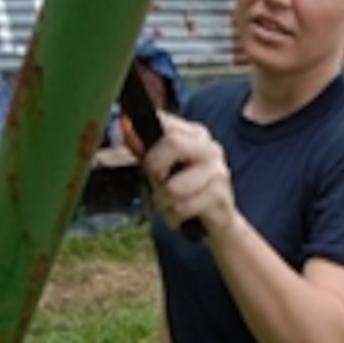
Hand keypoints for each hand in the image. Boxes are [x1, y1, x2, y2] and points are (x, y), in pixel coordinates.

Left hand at [144, 112, 236, 238]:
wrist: (219, 219)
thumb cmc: (186, 191)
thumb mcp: (163, 168)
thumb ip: (144, 148)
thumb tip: (124, 127)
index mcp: (196, 134)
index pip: (165, 122)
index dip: (144, 138)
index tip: (140, 157)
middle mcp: (210, 148)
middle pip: (172, 143)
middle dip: (155, 170)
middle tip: (158, 183)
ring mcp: (217, 172)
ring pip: (172, 186)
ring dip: (162, 202)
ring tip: (171, 204)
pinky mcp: (219, 197)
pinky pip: (180, 208)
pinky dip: (172, 217)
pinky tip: (180, 216)